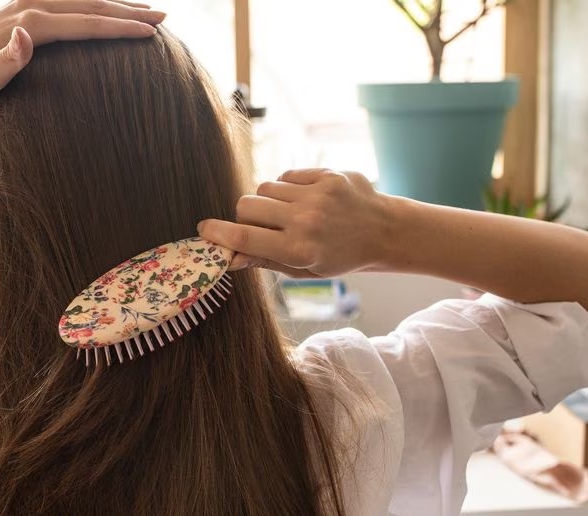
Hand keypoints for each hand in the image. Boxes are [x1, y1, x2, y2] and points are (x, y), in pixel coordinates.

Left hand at [0, 0, 164, 104]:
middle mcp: (32, 6)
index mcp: (30, 23)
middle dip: (129, 12)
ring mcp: (29, 3)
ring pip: (84, 0)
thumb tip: (25, 35)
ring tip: (148, 13)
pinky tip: (109, 10)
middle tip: (165, 19)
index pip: (86, 23)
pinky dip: (96, 5)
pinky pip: (72, 3)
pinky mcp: (26, 8)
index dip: (120, 28)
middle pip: (92, 5)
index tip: (151, 34)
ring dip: (117, 5)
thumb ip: (6, 60)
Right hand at [197, 169, 395, 277]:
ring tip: (287, 214)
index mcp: (299, 250)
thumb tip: (229, 256)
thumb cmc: (340, 256)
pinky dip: (286, 188)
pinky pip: (285, 176)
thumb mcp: (304, 270)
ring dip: (267, 201)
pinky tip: (304, 200)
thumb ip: (265, 260)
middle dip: (244, 215)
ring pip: (264, 188)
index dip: (219, 233)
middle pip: (246, 205)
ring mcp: (317, 194)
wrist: (384, 231)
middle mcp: (306, 220)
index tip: (204, 230)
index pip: (244, 237)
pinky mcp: (326, 174)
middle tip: (258, 225)